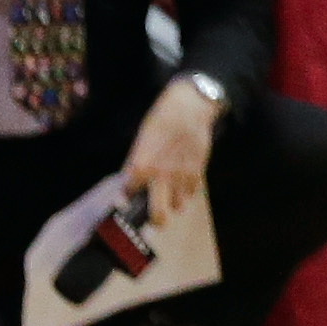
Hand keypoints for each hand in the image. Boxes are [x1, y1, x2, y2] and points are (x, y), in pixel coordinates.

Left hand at [123, 77, 218, 223]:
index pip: (130, 196)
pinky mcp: (198, 170)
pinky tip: (183, 178)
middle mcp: (160, 176)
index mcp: (141, 167)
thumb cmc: (162, 118)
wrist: (190, 105)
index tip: (130, 199)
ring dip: (174, 201)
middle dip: (156, 220)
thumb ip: (136, 162)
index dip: (129, 198)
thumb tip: (130, 182)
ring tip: (172, 191)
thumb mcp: (143, 138)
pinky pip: (192, 192)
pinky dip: (187, 189)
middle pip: (158, 216)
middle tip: (155, 217)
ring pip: (178, 206)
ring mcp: (181, 175)